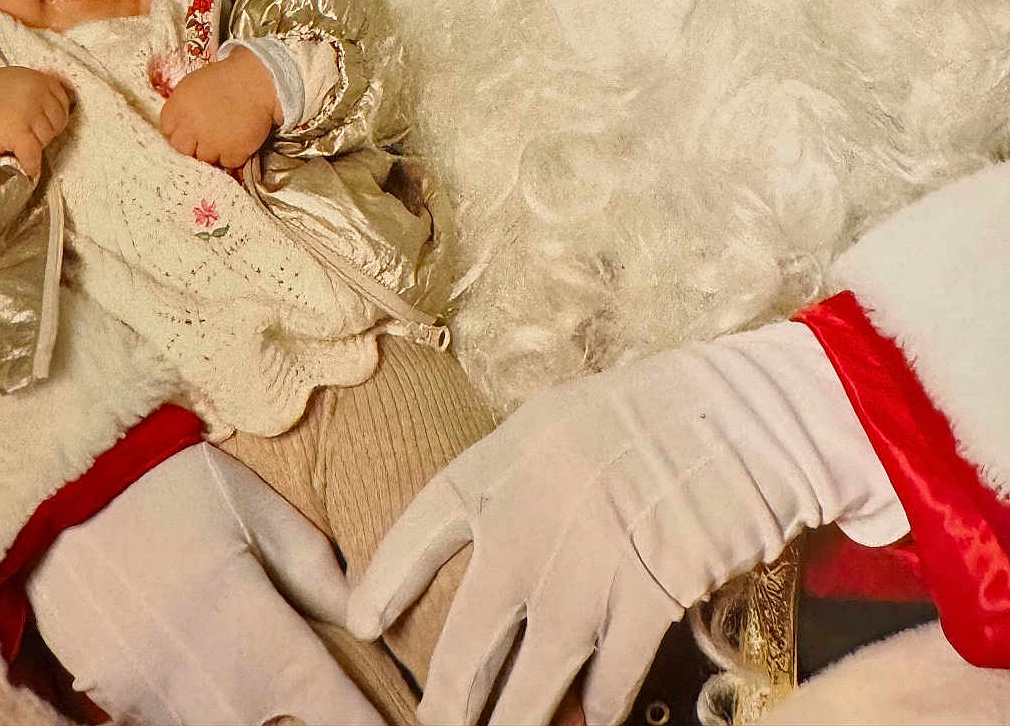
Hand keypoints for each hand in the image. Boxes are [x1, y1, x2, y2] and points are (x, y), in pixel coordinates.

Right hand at [0, 66, 71, 177]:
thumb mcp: (16, 80)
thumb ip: (37, 89)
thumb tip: (62, 103)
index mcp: (38, 79)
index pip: (62, 102)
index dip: (53, 117)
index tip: (46, 124)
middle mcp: (36, 93)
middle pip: (57, 122)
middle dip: (45, 131)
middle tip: (28, 134)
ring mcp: (28, 112)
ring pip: (46, 139)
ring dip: (35, 146)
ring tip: (18, 142)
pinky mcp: (18, 132)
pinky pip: (33, 154)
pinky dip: (31, 165)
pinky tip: (29, 169)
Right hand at [25, 442, 385, 725]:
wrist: (56, 487)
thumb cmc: (165, 486)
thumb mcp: (249, 507)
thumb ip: (313, 568)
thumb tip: (367, 618)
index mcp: (249, 623)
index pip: (328, 705)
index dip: (362, 721)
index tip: (395, 724)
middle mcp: (205, 678)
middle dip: (299, 719)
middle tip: (309, 697)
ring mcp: (153, 698)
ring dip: (246, 712)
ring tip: (253, 672)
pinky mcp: (112, 701)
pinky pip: (169, 722)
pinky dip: (197, 707)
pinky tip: (205, 671)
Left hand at [159, 48, 276, 169]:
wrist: (257, 79)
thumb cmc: (223, 79)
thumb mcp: (191, 86)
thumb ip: (179, 109)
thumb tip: (174, 128)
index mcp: (178, 107)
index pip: (167, 131)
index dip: (179, 129)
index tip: (189, 127)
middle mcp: (191, 127)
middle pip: (182, 149)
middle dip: (192, 144)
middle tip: (206, 134)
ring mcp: (212, 142)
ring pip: (205, 159)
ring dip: (214, 150)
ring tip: (225, 132)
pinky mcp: (233, 151)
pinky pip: (228, 163)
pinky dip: (233, 154)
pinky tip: (237, 137)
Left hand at [347, 321, 906, 725]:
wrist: (747, 416)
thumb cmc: (656, 414)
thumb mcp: (564, 424)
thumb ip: (520, 482)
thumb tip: (487, 545)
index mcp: (508, 457)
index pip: (427, 524)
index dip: (389, 577)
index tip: (361, 620)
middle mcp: (535, 514)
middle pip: (471, 633)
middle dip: (449, 697)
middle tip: (435, 725)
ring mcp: (591, 562)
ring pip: (535, 678)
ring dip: (514, 722)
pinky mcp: (651, 596)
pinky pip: (611, 680)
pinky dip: (600, 710)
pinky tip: (593, 721)